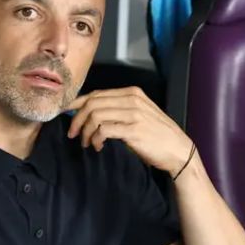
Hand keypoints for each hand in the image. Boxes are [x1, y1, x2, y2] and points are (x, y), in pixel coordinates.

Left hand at [66, 87, 193, 176]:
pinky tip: (98, 146)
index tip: (66, 113)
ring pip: (95, 116)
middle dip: (77, 119)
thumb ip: (118, 109)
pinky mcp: (133, 130)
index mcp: (132, 93)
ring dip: (85, 131)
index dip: (77, 103)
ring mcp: (133, 114)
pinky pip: (103, 130)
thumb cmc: (157, 135)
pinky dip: (95, 139)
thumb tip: (90, 113)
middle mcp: (132, 99)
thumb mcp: (139, 114)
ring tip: (87, 143)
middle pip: (92, 103)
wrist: (179, 151)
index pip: (96, 94)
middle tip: (74, 134)